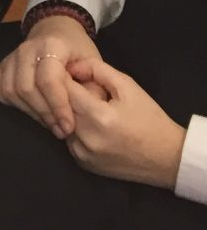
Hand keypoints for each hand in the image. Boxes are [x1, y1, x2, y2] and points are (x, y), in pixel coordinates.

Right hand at [0, 15, 100, 137]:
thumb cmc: (78, 52)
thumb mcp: (94, 65)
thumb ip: (91, 88)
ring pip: (10, 90)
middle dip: (44, 113)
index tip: (68, 126)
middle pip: (26, 87)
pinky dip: (9, 102)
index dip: (58, 105)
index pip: (48, 79)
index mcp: (52, 46)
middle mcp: (27, 49)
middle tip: (61, 130)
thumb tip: (83, 113)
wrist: (57, 31)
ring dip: (29, 112)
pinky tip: (28, 109)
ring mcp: (11, 57)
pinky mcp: (1, 65)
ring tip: (49, 123)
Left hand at [64, 58, 186, 187]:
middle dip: (68, 95)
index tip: (74, 74)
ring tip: (92, 111)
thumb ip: (96, 69)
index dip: (66, 77)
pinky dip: (75, 130)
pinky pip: (69, 139)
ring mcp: (82, 153)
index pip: (64, 88)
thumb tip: (70, 66)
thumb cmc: (149, 119)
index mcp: (97, 116)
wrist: (168, 158)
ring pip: (62, 122)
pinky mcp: (83, 163)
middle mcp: (85, 137)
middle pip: (60, 106)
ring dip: (71, 113)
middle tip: (87, 92)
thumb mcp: (128, 86)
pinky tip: (94, 127)